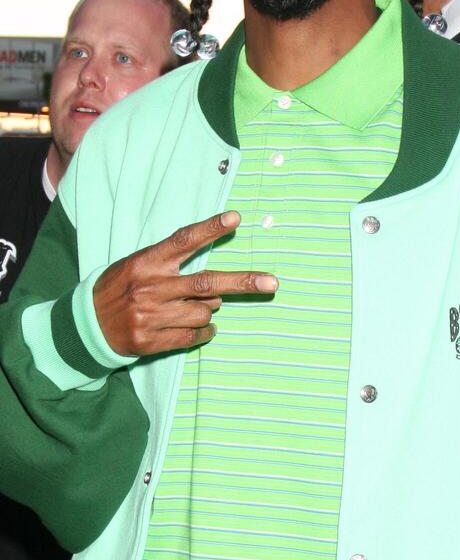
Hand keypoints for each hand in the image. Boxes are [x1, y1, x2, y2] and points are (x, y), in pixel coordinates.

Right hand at [93, 211, 277, 356]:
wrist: (86, 325)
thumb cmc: (119, 287)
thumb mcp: (137, 264)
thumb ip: (172, 266)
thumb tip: (216, 289)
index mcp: (147, 262)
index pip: (183, 240)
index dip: (210, 228)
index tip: (236, 218)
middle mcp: (152, 288)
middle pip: (206, 284)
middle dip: (242, 282)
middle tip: (272, 283)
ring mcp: (152, 316)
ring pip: (204, 313)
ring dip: (209, 310)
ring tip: (193, 307)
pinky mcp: (152, 341)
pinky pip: (194, 337)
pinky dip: (205, 332)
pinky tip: (202, 328)